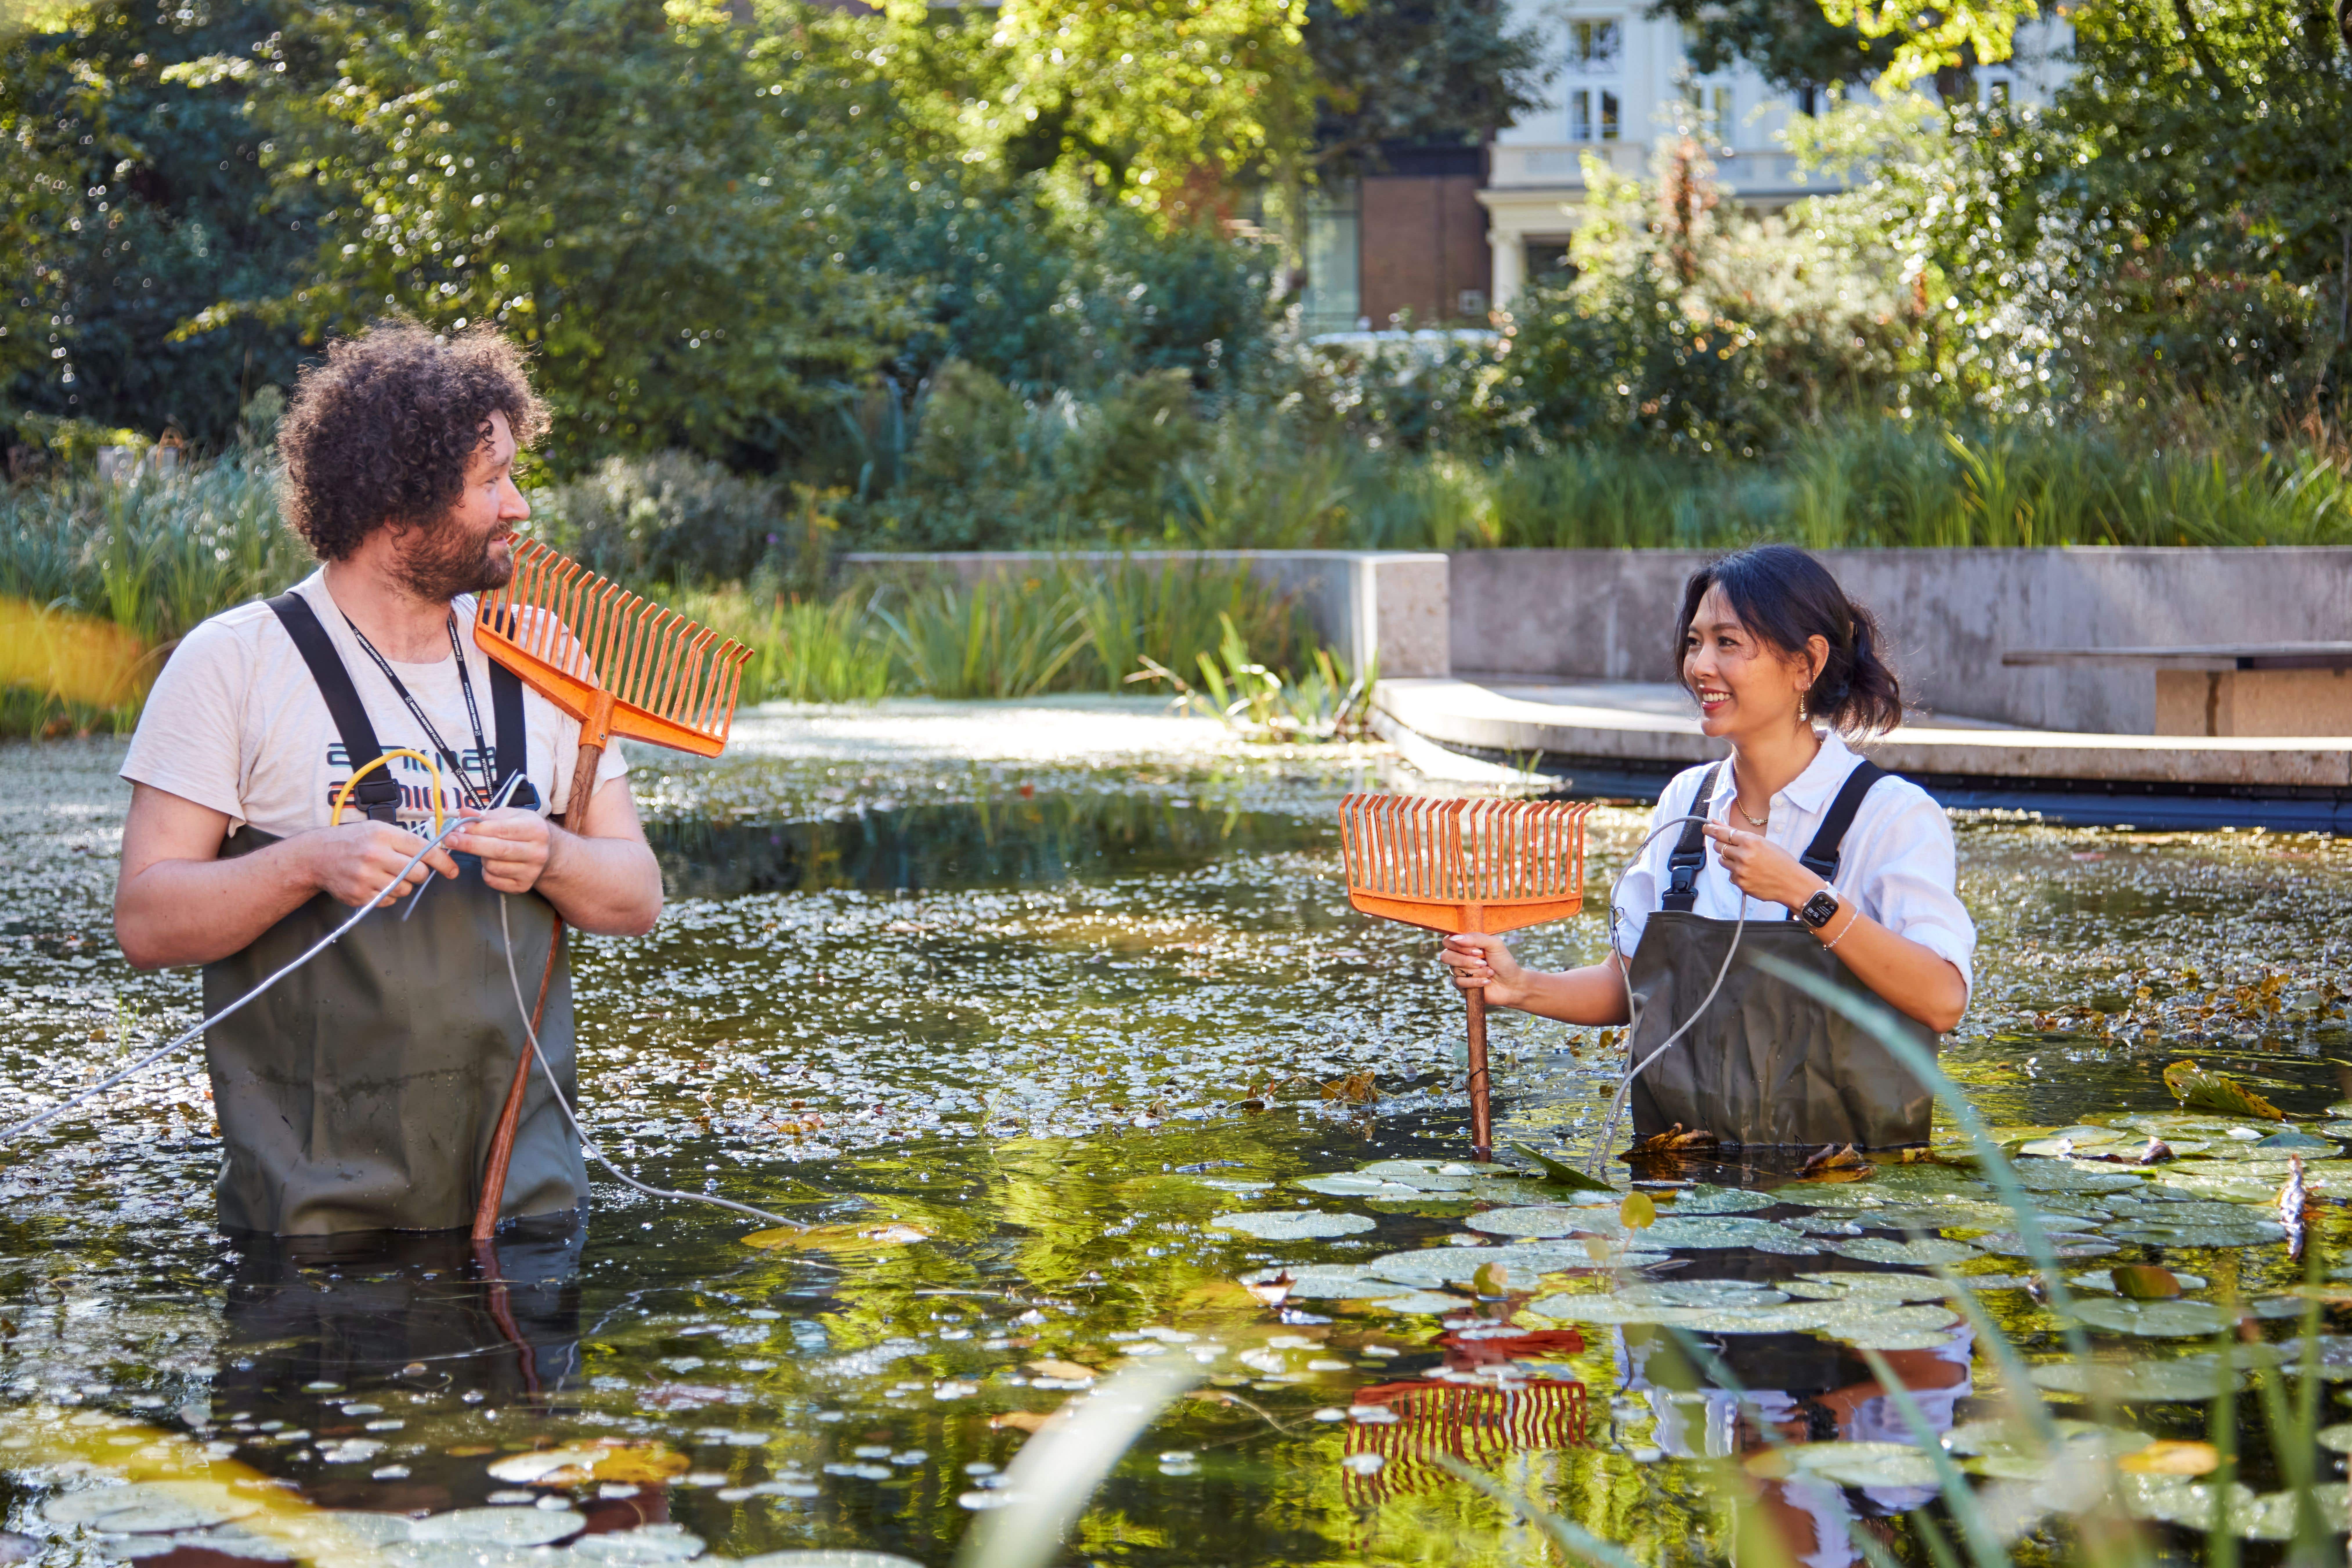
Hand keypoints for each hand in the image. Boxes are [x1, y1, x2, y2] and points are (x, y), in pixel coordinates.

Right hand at [306, 820, 459, 907]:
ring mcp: (366, 877)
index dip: (443, 862)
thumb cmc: (354, 840)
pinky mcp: (360, 895)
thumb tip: (437, 854)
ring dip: (402, 884)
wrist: (317, 856)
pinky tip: (375, 883)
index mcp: (383, 835)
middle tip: (407, 868)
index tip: (452, 870)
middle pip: (418, 873)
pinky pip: (389, 900)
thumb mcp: (379, 830)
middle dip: (418, 873)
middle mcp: (375, 855)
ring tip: (386, 874)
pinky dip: (388, 894)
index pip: (423, 850)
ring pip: (405, 889)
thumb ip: (406, 840)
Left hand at [448, 807, 555, 893]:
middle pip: (497, 850)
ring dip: (481, 858)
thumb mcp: (510, 816)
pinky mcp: (523, 886)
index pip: (501, 830)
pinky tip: (491, 863)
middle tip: (449, 839)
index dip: (477, 829)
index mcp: (536, 830)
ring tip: (485, 851)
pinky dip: (485, 872)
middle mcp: (538, 852)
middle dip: (470, 844)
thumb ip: (486, 815)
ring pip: (493, 867)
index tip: (457, 828)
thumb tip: (463, 812)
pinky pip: (493, 881)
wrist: (548, 853)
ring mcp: (531, 872)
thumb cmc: (523, 830)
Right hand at [1440, 933, 1536, 1008]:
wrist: (1512, 984)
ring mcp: (1458, 973)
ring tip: (1490, 972)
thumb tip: (1455, 938)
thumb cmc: (1504, 962)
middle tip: (1483, 962)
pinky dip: (1476, 981)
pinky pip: (1460, 982)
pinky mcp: (1461, 987)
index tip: (1478, 950)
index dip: (1460, 946)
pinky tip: (1487, 981)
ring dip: (1476, 971)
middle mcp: (1458, 958)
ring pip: (1455, 970)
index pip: (1448, 941)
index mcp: (1464, 945)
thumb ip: (1476, 938)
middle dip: (1466, 960)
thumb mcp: (1494, 944)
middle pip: (1446, 956)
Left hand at [1702, 821, 1824, 912]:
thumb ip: (1739, 834)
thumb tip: (1717, 823)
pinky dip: (1737, 874)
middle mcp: (1743, 855)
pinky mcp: (1740, 883)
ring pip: (1723, 861)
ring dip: (1730, 860)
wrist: (1792, 883)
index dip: (1711, 829)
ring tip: (1747, 863)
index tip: (1705, 827)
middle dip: (1723, 846)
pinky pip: (1730, 875)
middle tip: (1735, 849)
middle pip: (1718, 847)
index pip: (1722, 833)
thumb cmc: (1781, 861)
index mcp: (1750, 841)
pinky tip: (1751, 874)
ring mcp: (1740, 870)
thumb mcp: (1763, 842)